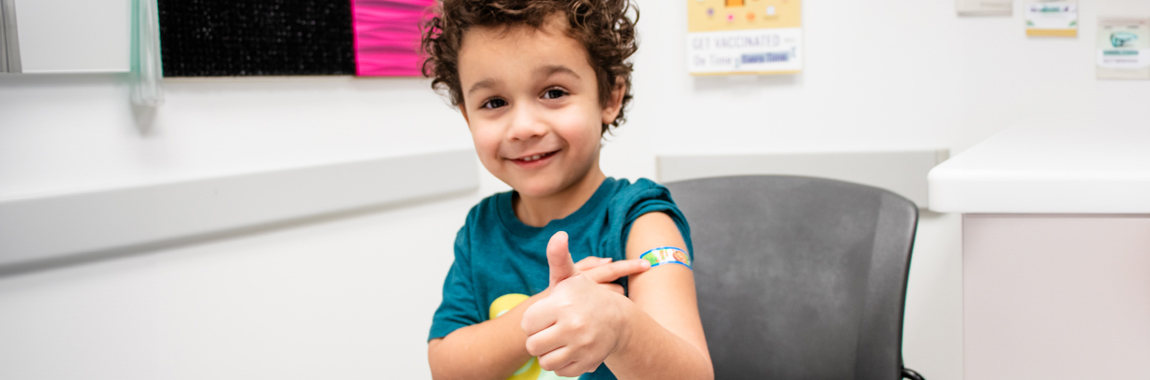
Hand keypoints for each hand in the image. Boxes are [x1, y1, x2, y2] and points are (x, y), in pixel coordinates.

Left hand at [521, 231, 649, 376]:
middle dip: (540, 338)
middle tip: (551, 329)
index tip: (546, 315)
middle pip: (533, 345)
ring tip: (559, 340)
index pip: (528, 324)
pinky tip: (570, 350)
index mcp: (563, 305)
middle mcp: (573, 326)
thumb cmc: (585, 296)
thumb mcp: (571, 276)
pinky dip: (563, 363)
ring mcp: (582, 347)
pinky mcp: (588, 363)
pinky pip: (560, 371)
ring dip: (550, 352)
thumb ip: (559, 257)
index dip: (534, 320)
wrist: (617, 319)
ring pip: (546, 361)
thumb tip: (559, 235)